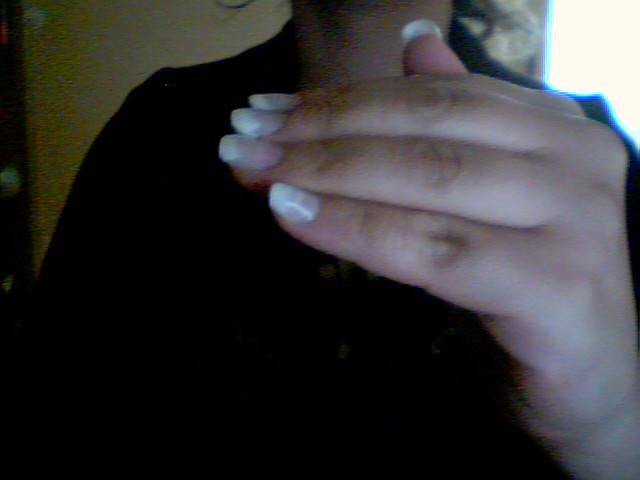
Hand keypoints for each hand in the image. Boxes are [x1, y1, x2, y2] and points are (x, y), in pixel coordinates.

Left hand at [219, 25, 639, 475]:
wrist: (590, 383)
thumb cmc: (526, 288)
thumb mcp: (482, 196)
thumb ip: (451, 125)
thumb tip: (414, 38)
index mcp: (554, 126)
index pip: (431, 96)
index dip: (341, 101)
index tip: (266, 114)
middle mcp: (574, 158)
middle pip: (424, 128)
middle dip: (321, 133)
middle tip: (242, 141)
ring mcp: (576, 218)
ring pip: (425, 180)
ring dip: (327, 174)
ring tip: (255, 174)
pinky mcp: (558, 285)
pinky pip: (436, 250)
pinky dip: (358, 230)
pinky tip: (295, 216)